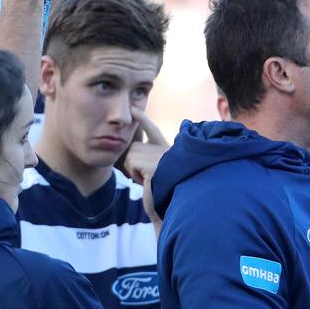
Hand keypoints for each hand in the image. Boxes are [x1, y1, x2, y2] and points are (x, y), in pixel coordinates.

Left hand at [125, 106, 168, 224]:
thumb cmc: (170, 191)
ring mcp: (158, 153)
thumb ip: (151, 162)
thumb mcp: (159, 173)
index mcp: (166, 150)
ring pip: (131, 155)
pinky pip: (131, 163)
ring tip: (148, 180)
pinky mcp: (152, 161)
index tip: (134, 109)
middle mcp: (163, 149)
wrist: (178, 199)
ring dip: (134, 170)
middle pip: (134, 147)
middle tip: (146, 177)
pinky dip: (135, 174)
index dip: (143, 119)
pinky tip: (147, 180)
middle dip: (134, 162)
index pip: (152, 130)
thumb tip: (139, 154)